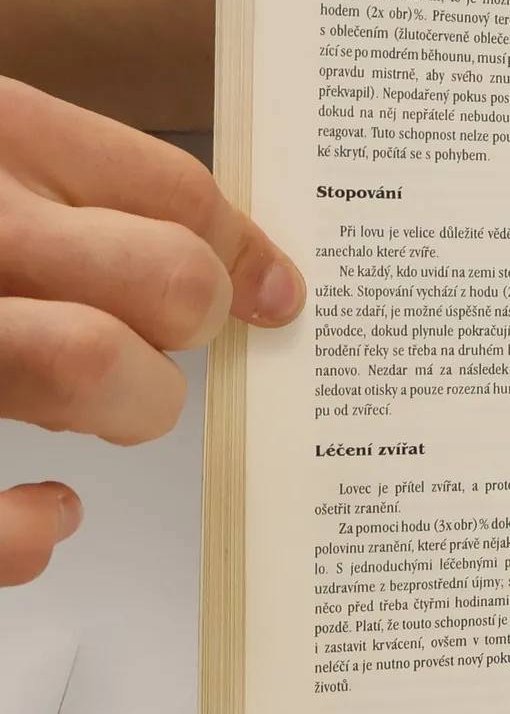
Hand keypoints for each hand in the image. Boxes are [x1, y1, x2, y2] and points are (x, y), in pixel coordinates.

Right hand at [0, 75, 304, 584]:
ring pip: (94, 366)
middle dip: (193, 325)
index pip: (179, 194)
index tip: (276, 298)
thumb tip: (253, 276)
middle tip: (166, 341)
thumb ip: (83, 181)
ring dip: (132, 403)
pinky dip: (29, 532)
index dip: (248, 257)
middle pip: (171, 280)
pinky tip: (53, 515)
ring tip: (112, 400)